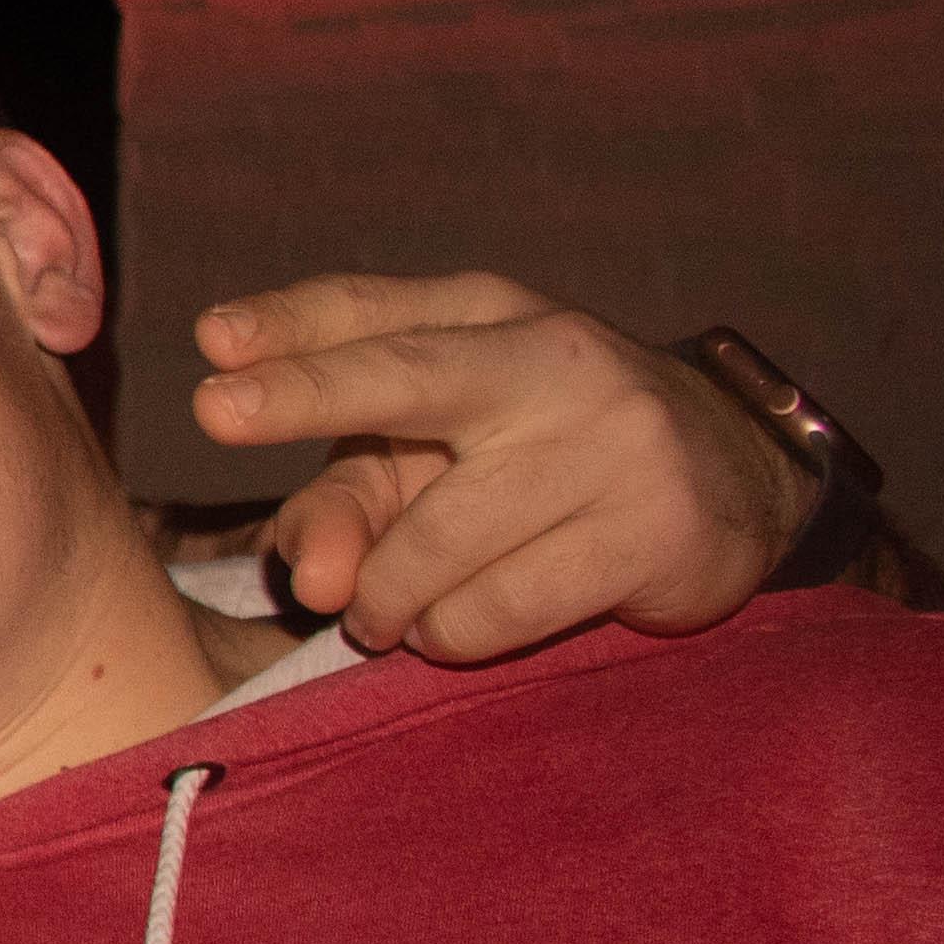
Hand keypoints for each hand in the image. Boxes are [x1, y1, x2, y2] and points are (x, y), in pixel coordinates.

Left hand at [195, 276, 798, 659]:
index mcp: (485, 316)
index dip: (290, 326)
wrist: (731, 478)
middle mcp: (549, 359)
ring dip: (386, 597)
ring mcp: (614, 440)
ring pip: (436, 539)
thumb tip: (314, 583)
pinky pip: (501, 605)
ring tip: (386, 614)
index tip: (212, 340)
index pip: (369, 311)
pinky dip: (454, 632)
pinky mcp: (656, 530)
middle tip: (216, 408)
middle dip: (307, 393)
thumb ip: (345, 501)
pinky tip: (457, 626)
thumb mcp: (434, 453)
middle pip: (406, 378)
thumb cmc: (534, 459)